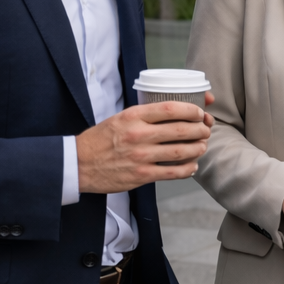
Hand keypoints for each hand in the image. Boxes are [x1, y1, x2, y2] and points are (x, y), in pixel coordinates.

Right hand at [76, 95, 213, 193]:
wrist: (79, 164)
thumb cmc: (102, 139)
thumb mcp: (121, 117)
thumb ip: (146, 115)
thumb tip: (177, 110)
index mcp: (134, 116)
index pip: (172, 108)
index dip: (192, 110)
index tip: (199, 113)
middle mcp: (139, 135)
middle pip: (182, 130)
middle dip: (200, 130)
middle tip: (205, 130)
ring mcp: (141, 156)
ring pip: (181, 151)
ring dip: (198, 148)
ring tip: (201, 146)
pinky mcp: (142, 175)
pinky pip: (173, 172)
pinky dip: (188, 168)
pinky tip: (191, 165)